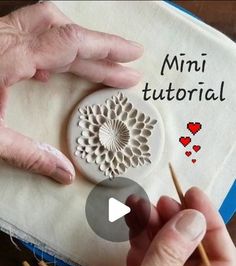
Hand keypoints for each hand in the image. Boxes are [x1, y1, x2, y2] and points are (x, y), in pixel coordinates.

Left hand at [0, 2, 142, 183]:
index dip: (105, 50)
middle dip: (98, 45)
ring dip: (76, 43)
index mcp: (9, 57)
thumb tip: (64, 173)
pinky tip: (53, 70)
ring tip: (99, 65)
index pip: (70, 43)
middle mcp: (4, 39)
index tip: (132, 59)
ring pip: (45, 25)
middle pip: (62, 26)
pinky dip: (49, 50)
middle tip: (125, 63)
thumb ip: (29, 154)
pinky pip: (26, 36)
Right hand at [0, 188, 234, 265]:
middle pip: (192, 252)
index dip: (212, 229)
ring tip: (140, 203)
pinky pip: (145, 251)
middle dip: (179, 223)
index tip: (194, 199)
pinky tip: (132, 217)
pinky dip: (140, 233)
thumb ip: (169, 256)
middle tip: (163, 199)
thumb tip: (195, 220)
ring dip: (156, 223)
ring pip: (167, 248)